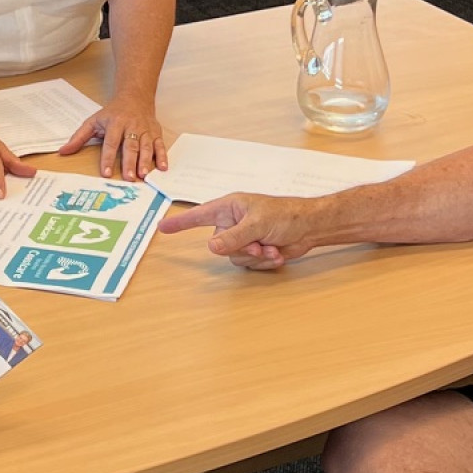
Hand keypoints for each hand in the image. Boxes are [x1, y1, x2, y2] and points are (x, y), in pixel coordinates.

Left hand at [58, 96, 166, 180]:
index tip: (106, 173)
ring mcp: (145, 130)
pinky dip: (163, 156)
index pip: (111, 143)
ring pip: (146, 146)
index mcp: (115, 123)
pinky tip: (163, 168)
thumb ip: (79, 138)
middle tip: (129, 178)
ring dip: (146, 161)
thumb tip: (63, 151)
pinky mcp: (156, 132)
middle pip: (130, 146)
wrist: (135, 96)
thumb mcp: (93, 121)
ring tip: (144, 175)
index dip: (108, 158)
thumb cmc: (112, 112)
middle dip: (130, 162)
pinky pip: (160, 145)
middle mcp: (131, 126)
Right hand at [158, 193, 316, 269]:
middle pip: (220, 245)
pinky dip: (263, 263)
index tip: (163, 227)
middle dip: (242, 249)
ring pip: (234, 258)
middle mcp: (233, 222)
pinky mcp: (255, 251)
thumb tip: (210, 246)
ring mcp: (244, 238)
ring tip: (271, 248)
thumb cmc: (286, 214)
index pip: (198, 215)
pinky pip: (248, 265)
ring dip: (255, 257)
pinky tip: (277, 253)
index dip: (180, 222)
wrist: (310, 227)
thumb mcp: (257, 224)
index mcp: (230, 207)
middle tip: (260, 244)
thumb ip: (233, 237)